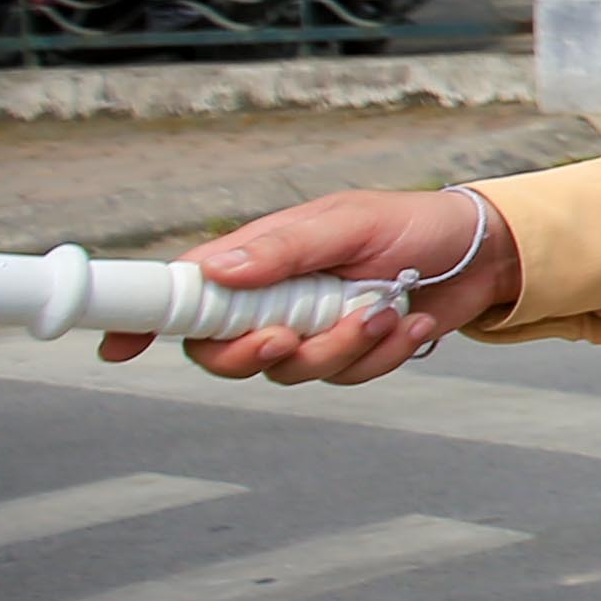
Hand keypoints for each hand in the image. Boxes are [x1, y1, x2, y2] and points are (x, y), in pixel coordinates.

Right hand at [146, 187, 519, 385]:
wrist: (481, 254)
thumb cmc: (410, 224)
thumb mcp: (347, 223)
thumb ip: (285, 249)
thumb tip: (216, 270)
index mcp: (257, 261)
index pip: (186, 294)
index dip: (145, 322)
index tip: (118, 348)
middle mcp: (273, 301)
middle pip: (223, 352)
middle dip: (254, 353)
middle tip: (290, 335)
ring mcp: (310, 331)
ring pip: (290, 371)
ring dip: (342, 346)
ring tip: (385, 307)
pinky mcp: (350, 355)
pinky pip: (346, 377)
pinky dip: (383, 354)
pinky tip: (412, 323)